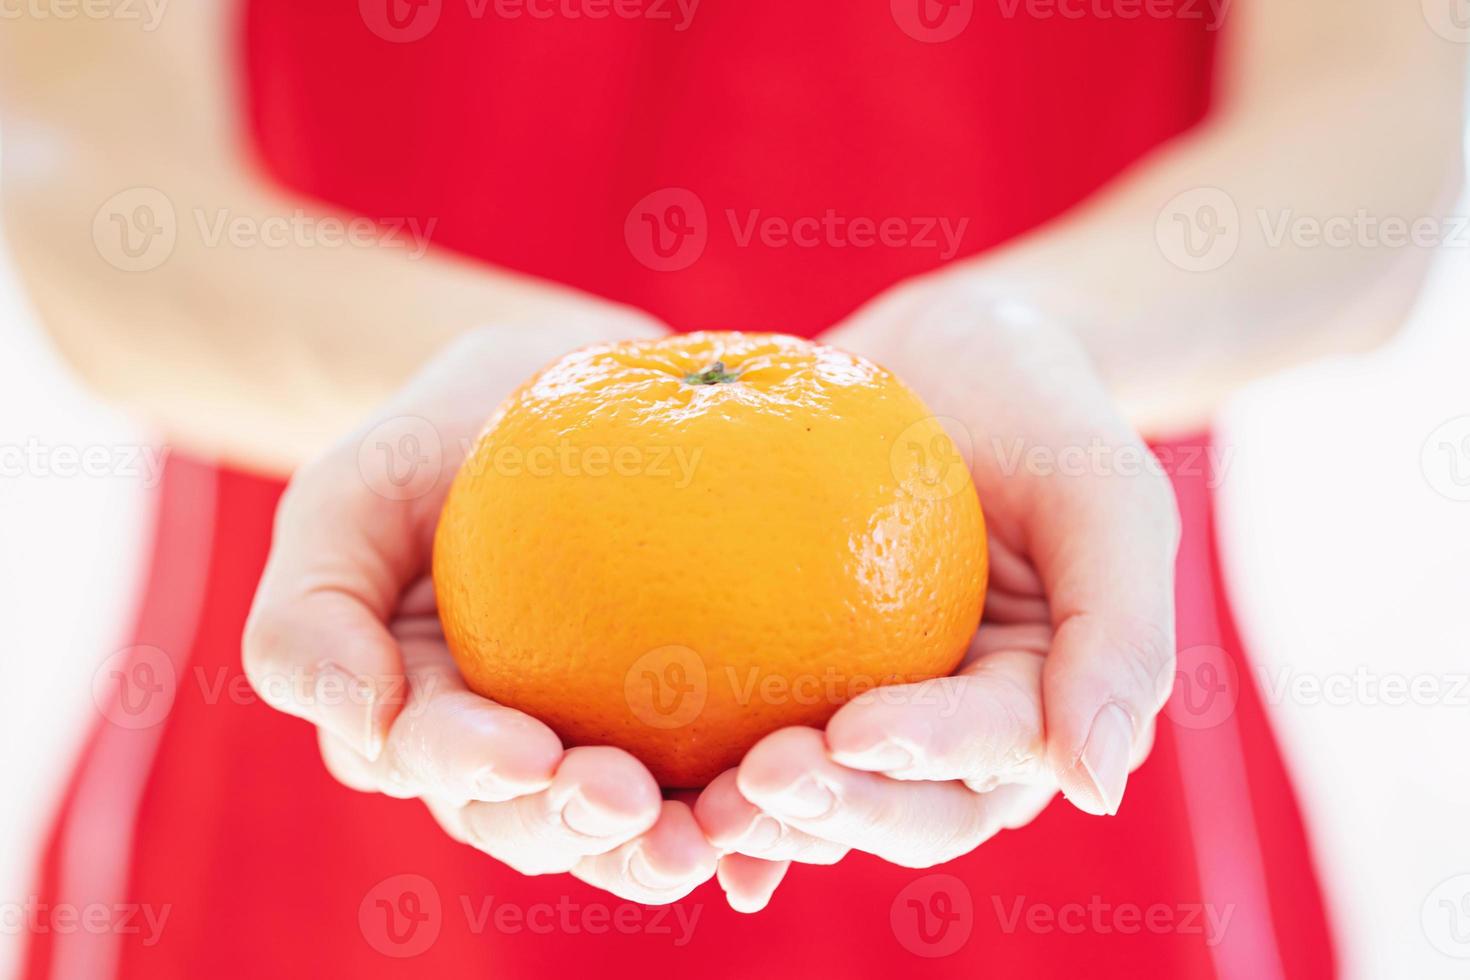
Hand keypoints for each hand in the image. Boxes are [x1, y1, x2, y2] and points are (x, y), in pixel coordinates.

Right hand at [243, 318, 720, 904]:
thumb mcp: (351, 495)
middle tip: (645, 814)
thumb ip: (311, 609)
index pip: (441, 762)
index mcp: (422, 720)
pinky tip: (782, 844)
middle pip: (542, 823)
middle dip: (588, 836)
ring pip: (636, 827)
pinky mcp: (691, 726)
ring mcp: (603, 744)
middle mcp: (510, 755)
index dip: (481, 774)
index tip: (532, 752)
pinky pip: (722, 780)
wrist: (558, 391)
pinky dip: (752, 824)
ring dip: (679, 846)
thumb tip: (363, 724)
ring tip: (730, 835)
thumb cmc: (440, 441)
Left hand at [696, 273, 1179, 902]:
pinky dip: (708, 775)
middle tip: (759, 780)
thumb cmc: (1039, 408)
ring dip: (763, 818)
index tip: (852, 732)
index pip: (991, 753)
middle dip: (838, 813)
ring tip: (691, 803)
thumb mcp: (1104, 492)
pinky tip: (654, 788)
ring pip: (825, 799)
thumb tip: (1096, 788)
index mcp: (1038, 704)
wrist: (948, 355)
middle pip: (907, 811)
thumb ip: (1121, 631)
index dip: (925, 756)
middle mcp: (955, 734)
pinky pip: (751, 738)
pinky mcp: (792, 679)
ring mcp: (870, 709)